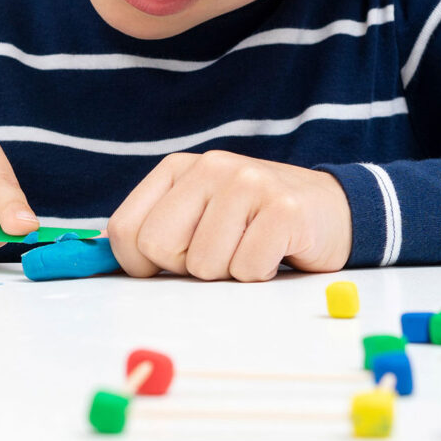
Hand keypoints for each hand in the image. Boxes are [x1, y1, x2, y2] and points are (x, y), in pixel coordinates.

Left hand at [106, 151, 351, 280]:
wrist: (330, 209)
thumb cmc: (251, 223)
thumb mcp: (197, 214)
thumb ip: (155, 230)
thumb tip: (110, 260)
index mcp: (177, 169)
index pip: (125, 229)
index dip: (140, 264)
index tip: (170, 264)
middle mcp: (210, 166)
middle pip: (158, 247)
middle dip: (186, 267)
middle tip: (220, 251)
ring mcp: (248, 183)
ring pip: (204, 265)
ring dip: (228, 272)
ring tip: (251, 247)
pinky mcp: (283, 209)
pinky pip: (247, 269)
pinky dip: (260, 274)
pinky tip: (275, 250)